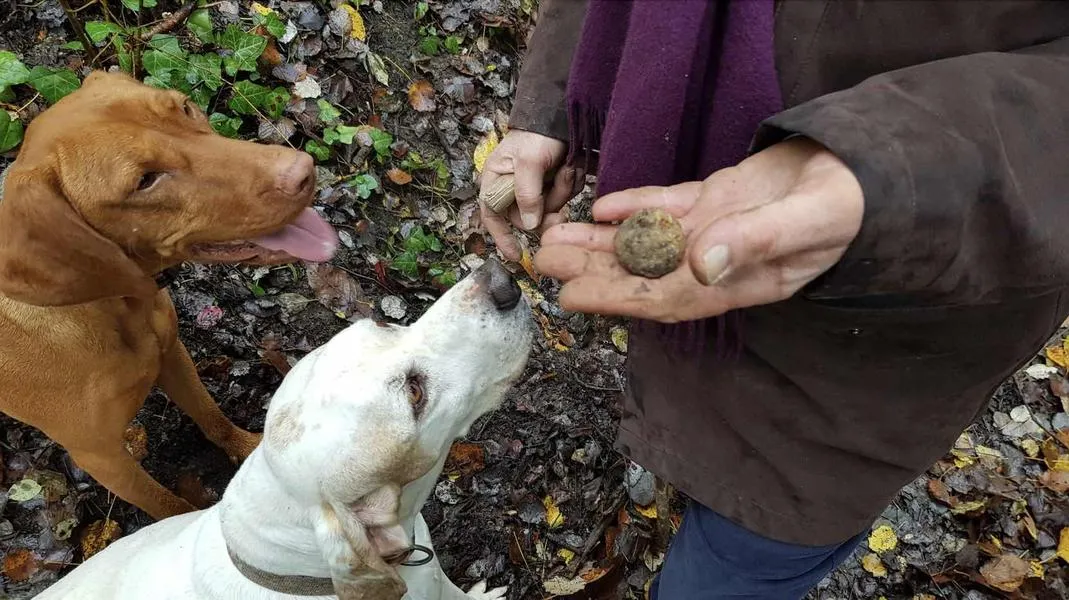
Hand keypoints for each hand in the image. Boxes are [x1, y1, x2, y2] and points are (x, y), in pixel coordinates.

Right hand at [479, 130, 583, 260]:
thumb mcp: (529, 162)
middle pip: (527, 218)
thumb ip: (526, 194)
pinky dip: (570, 185)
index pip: (492, 216)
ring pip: (549, 209)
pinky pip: (563, 198)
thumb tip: (528, 226)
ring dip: (561, 192)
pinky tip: (571, 167)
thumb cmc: (536, 134)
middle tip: (561, 210)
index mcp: (496, 181)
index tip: (516, 255)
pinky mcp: (553, 184)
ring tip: (566, 169)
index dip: (502, 237)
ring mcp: (535, 187)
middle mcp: (513, 187)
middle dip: (546, 210)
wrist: (562, 114)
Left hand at [533, 138, 863, 321]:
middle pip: (642, 271)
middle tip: (542, 259)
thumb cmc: (848, 206)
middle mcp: (716, 262)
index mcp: (737, 281)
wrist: (865, 171)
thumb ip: (758, 241)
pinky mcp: (715, 199)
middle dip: (592, 268)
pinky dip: (634, 205)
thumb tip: (700, 262)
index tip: (571, 295)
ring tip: (555, 235)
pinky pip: (666, 206)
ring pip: (646, 240)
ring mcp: (712, 230)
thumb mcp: (811, 222)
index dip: (616, 298)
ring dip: (601, 240)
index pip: (665, 296)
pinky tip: (601, 204)